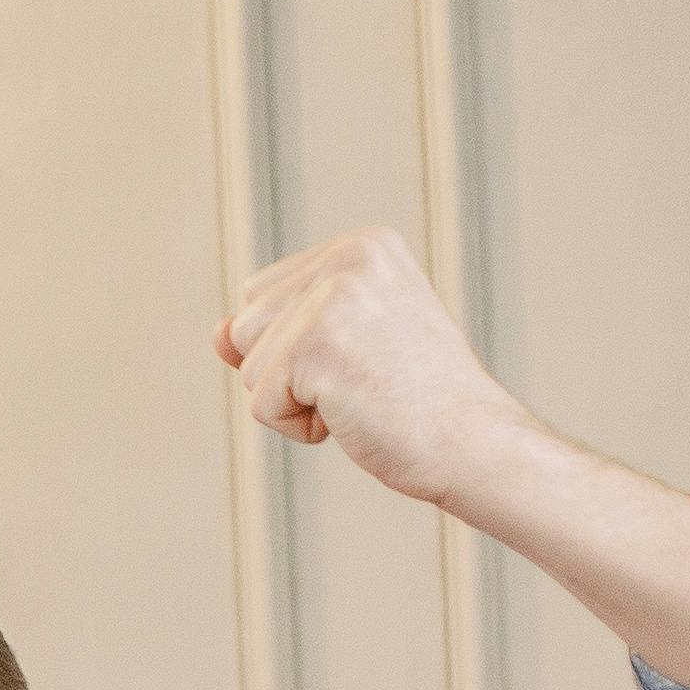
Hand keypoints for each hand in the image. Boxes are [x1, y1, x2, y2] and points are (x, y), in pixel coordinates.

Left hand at [217, 229, 539, 509]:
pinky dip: (297, 427)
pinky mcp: (317, 346)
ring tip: (362, 396)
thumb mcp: (342, 346)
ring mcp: (333, 299)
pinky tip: (355, 417)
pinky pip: (260, 404)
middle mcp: (349, 258)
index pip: (261, 296)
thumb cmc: (413, 400)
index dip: (294, 345)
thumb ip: (276, 329)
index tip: (366, 357)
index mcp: (362, 246)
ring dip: (293, 400)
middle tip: (365, 380)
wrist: (474, 443)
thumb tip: (215, 334)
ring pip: (247, 367)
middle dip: (287, 372)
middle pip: (244, 327)